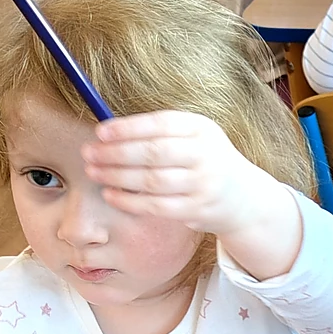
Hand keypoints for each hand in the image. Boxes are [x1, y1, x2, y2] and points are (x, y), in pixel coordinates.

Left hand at [82, 111, 294, 240]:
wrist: (243, 198)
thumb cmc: (205, 161)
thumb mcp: (194, 137)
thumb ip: (160, 132)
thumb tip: (109, 131)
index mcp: (202, 129)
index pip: (160, 124)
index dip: (127, 128)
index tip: (100, 132)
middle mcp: (206, 155)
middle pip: (153, 153)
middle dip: (116, 153)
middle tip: (89, 154)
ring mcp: (203, 184)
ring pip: (152, 181)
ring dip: (117, 177)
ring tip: (94, 172)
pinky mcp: (197, 209)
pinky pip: (156, 206)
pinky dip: (130, 201)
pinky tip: (111, 194)